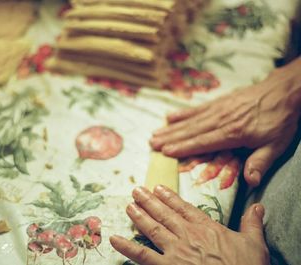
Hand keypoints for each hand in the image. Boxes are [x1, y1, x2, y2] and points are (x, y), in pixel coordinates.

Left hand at [110, 186, 269, 264]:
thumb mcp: (254, 244)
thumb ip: (251, 223)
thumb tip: (257, 206)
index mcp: (206, 228)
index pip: (184, 208)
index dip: (170, 197)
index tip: (158, 188)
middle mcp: (187, 235)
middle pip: (164, 214)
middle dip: (149, 201)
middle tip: (136, 190)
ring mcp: (175, 251)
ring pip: (152, 228)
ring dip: (138, 216)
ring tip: (128, 204)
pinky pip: (142, 255)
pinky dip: (126, 247)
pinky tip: (114, 239)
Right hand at [150, 58, 300, 186]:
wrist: (283, 91)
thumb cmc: (279, 120)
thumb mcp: (276, 144)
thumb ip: (260, 162)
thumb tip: (250, 182)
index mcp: (233, 133)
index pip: (203, 142)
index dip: (184, 148)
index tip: (166, 152)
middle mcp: (221, 120)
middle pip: (191, 131)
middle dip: (170, 138)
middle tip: (152, 144)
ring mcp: (218, 109)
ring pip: (191, 120)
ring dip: (172, 128)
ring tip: (155, 133)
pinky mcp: (219, 102)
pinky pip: (197, 108)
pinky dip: (183, 113)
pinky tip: (170, 116)